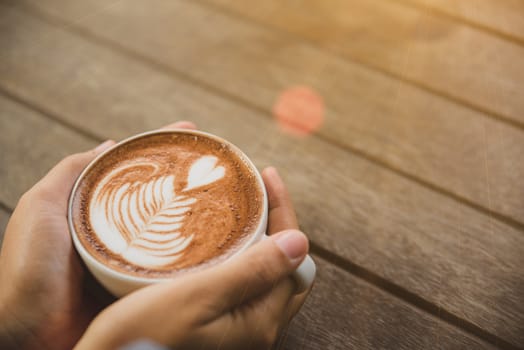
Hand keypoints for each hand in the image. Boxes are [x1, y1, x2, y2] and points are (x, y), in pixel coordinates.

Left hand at [0, 121, 196, 349]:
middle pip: (159, 199)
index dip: (164, 149)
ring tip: (226, 195)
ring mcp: (133, 261)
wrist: (29, 337)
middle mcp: (119, 232)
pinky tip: (217, 242)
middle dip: (188, 180)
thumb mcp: (40, 207)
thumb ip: (70, 173)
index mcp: (96, 211)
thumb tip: (109, 144)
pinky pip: (172, 267)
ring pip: (170, 232)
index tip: (191, 131)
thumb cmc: (26, 271)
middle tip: (217, 163)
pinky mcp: (142, 290)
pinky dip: (194, 254)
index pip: (137, 172)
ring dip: (196, 216)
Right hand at [74, 168, 311, 349]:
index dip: (284, 214)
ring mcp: (236, 330)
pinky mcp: (215, 329)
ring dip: (257, 240)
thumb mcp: (198, 297)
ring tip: (239, 208)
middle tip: (257, 192)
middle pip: (284, 267)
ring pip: (262, 274)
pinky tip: (216, 242)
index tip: (267, 177)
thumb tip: (299, 243)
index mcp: (260, 320)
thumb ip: (252, 271)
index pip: (293, 258)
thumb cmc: (143, 341)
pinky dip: (237, 257)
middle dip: (276, 224)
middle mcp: (255, 329)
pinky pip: (240, 285)